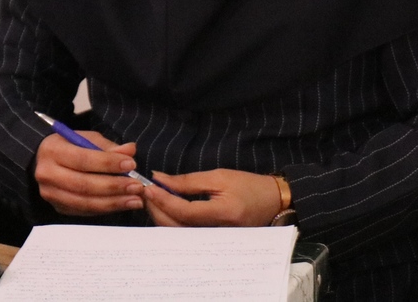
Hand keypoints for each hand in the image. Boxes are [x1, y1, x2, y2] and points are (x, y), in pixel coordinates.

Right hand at [33, 131, 144, 215]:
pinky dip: (106, 209)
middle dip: (114, 186)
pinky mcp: (59, 208)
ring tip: (135, 199)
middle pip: (84, 184)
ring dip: (114, 202)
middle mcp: (47, 174)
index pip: (83, 159)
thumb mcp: (86, 139)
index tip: (131, 164)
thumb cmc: (69, 147)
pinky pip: (85, 211)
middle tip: (137, 186)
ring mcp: (51, 195)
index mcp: (53, 151)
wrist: (43, 162)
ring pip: (85, 202)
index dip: (108, 163)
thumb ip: (107, 146)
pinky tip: (123, 204)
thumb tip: (130, 150)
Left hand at [141, 169, 282, 226]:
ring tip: (153, 198)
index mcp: (223, 213)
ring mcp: (213, 240)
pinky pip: (185, 234)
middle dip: (157, 209)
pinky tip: (165, 208)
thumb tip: (161, 179)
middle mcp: (217, 232)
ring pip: (177, 234)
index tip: (148, 187)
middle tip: (146, 191)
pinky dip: (171, 221)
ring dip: (161, 216)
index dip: (163, 200)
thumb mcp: (219, 176)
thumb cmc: (248, 186)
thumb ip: (188, 181)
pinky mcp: (210, 241)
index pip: (184, 212)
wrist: (271, 202)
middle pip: (176, 227)